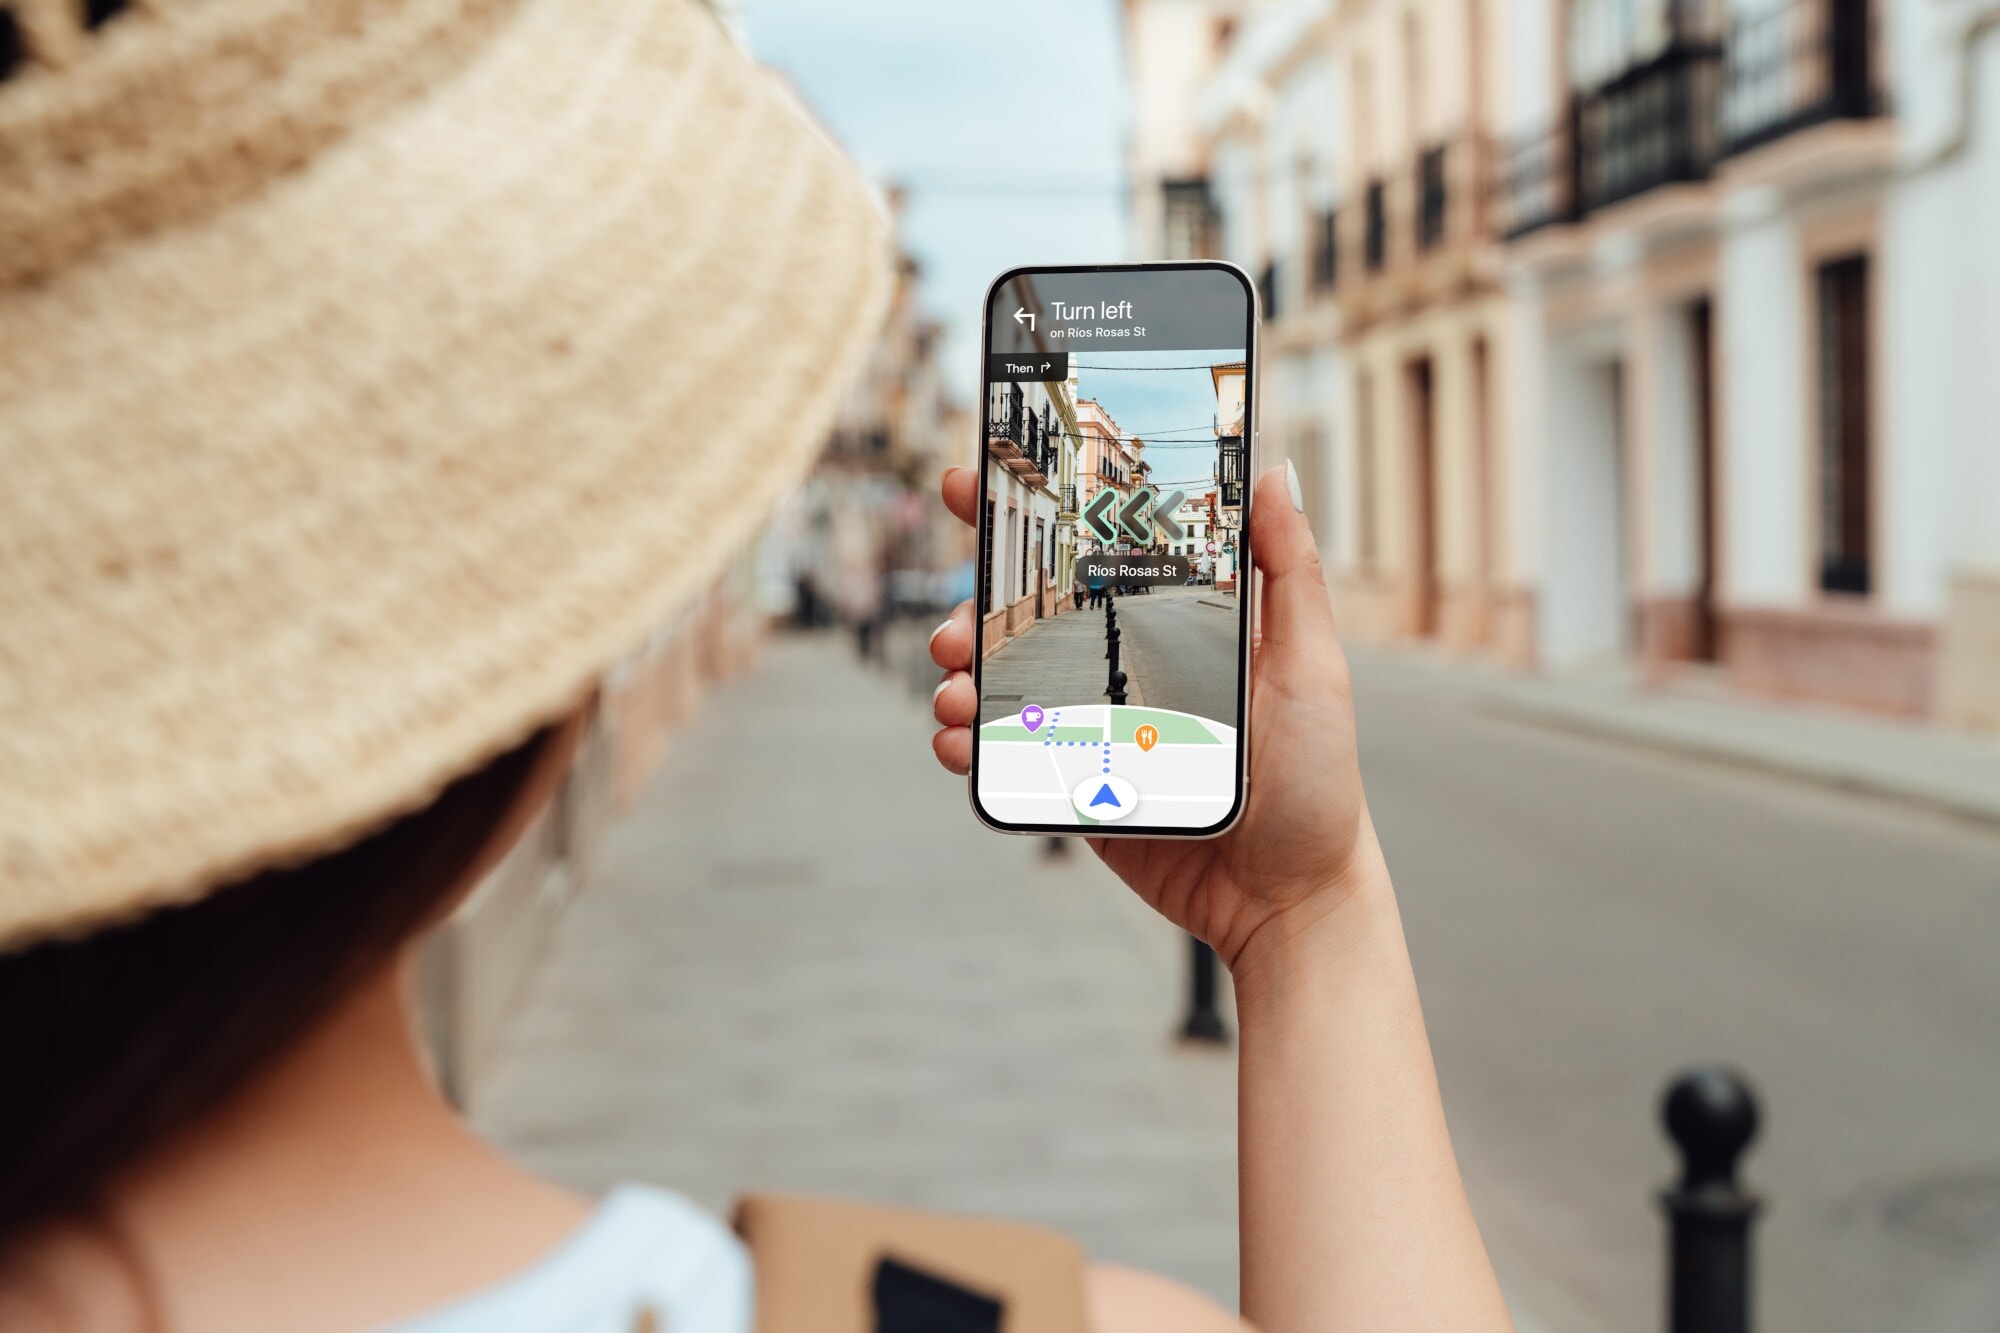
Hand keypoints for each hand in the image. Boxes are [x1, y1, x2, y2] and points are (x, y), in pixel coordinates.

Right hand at [928, 463, 1369, 968]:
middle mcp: (1122, 668)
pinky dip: (966, 746)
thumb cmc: (1316, 783)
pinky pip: (1002, 759)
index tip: (974, 481)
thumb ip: (1291, 572)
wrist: (1288, 900)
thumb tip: (1275, 474)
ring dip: (960, 679)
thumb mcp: (1313, 666)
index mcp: (1172, 624)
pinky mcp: (1075, 790)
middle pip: (1024, 617)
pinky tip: (958, 745)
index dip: (1028, 515)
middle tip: (955, 628)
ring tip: (954, 693)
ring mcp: (1092, 729)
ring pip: (1000, 685)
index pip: (1091, 552)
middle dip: (971, 611)